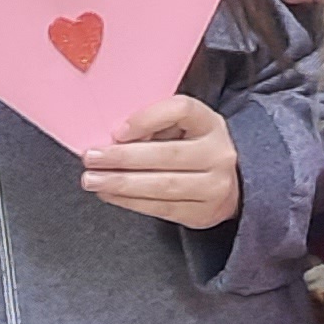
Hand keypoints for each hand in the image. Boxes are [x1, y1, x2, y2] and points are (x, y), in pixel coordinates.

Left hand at [82, 97, 242, 226]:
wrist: (232, 184)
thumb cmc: (195, 148)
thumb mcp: (184, 128)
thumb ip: (156, 126)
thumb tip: (113, 138)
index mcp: (210, 123)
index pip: (181, 110)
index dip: (147, 119)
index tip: (118, 131)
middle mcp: (218, 154)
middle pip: (167, 154)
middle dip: (123, 157)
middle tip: (91, 158)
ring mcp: (214, 187)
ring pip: (162, 186)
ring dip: (121, 183)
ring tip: (93, 180)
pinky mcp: (202, 212)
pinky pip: (161, 208)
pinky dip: (130, 202)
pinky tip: (110, 194)